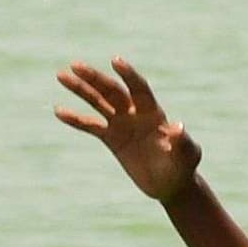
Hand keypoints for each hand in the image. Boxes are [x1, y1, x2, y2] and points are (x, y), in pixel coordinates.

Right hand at [56, 58, 200, 203]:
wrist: (170, 184)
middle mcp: (134, 112)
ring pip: (98, 102)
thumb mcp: (188, 156)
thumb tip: (177, 127)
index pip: (139, 88)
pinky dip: (76, 119)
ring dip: (80, 89)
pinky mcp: (111, 138)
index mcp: (153, 112)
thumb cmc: (183, 167)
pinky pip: (90, 126)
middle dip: (95, 78)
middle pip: (112, 91)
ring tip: (61, 76)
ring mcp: (121, 123)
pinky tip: (58, 111)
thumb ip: (184, 142)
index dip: (129, 75)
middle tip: (75, 66)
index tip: (115, 61)